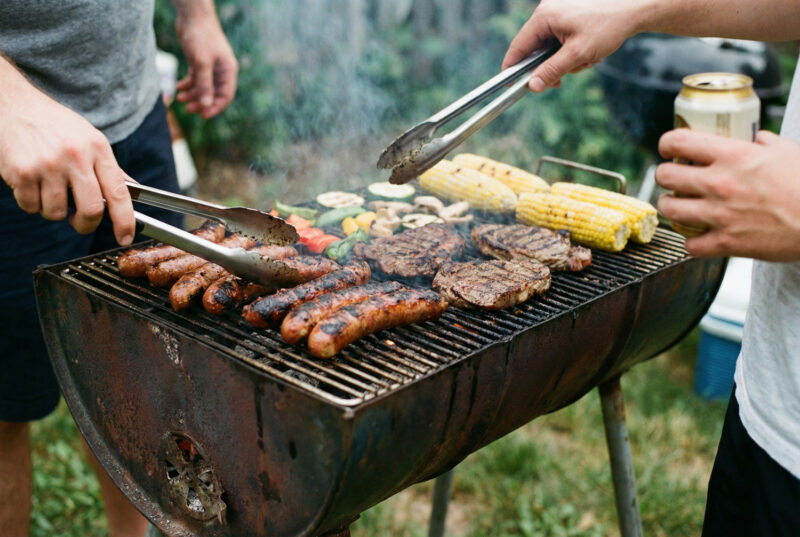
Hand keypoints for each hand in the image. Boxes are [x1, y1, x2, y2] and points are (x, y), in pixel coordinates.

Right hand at [0, 64, 134, 244]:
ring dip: (52, 210)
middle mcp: (75, 156)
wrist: (13, 103)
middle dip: (86, 224)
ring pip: (56, 213)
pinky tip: (31, 183)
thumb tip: (133, 190)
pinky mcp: (22, 172)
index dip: (125, 221)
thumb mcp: (90, 138)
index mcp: (98, 148)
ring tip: (49, 189)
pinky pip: (31, 207)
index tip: (126, 238)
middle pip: (91, 210)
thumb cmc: (55, 124)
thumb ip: (109, 167)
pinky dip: (31, 203)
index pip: (119, 193)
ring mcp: (48, 165)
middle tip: (79, 221)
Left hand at [174, 8, 237, 118]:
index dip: (215, 107)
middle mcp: (221, 70)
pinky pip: (195, 78)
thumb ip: (204, 85)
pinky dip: (187, 84)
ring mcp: (210, 66)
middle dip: (201, 102)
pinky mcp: (199, 61)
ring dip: (192, 95)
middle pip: (213, 93)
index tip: (203, 115)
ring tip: (180, 99)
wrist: (192, 15)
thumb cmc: (201, 36)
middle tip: (188, 110)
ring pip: (203, 87)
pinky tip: (177, 89)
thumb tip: (206, 105)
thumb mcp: (202, 63)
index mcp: (228, 71)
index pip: (225, 96)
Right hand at [502, 0, 645, 91]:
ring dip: (567, 59)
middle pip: (536, 49)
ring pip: (551, 46)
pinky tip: (590, 51)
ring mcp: (559, 10)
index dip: (512, 69)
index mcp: (544, 17)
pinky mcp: (570, 13)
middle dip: (552, 66)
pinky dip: (573, 50)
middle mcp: (548, 11)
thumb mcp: (578, 54)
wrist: (636, 5)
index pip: (518, 47)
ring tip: (587, 59)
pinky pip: (562, 38)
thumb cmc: (609, 25)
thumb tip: (533, 86)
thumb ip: (552, 71)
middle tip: (563, 79)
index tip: (510, 86)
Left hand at [655, 129, 799, 260]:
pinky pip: (690, 245)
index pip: (678, 141)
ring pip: (669, 209)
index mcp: (733, 155)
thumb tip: (755, 139)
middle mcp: (719, 183)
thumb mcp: (787, 152)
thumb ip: (764, 143)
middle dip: (665, 176)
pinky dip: (692, 242)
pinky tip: (700, 236)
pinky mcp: (727, 243)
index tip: (669, 149)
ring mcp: (720, 214)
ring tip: (680, 206)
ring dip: (671, 207)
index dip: (667, 144)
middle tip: (674, 179)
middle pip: (664, 175)